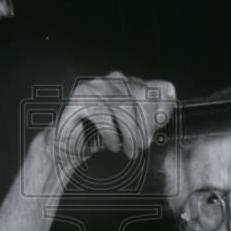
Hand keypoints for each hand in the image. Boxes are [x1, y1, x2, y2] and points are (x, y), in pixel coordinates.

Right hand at [43, 73, 175, 178]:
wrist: (66, 145)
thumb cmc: (98, 136)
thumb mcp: (129, 129)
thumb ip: (147, 120)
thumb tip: (162, 118)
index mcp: (129, 84)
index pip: (158, 88)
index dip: (163, 108)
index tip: (159, 127)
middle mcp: (114, 80)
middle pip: (143, 95)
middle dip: (145, 124)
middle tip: (143, 144)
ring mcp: (96, 86)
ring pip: (124, 105)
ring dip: (130, 132)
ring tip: (130, 150)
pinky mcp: (81, 98)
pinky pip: (104, 115)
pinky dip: (112, 134)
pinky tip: (113, 145)